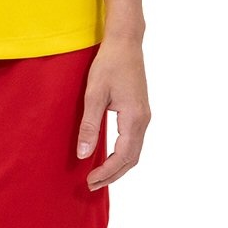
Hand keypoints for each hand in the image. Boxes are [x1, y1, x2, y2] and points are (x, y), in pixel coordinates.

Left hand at [76, 38, 150, 189]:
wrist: (125, 42)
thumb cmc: (109, 63)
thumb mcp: (94, 93)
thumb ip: (89, 125)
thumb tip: (83, 154)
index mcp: (134, 118)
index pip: (122, 157)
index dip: (107, 172)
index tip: (90, 181)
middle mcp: (143, 120)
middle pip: (131, 159)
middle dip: (113, 174)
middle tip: (92, 184)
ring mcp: (144, 115)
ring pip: (134, 151)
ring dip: (118, 166)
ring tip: (99, 174)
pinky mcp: (140, 110)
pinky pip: (134, 140)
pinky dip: (123, 154)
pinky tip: (109, 155)